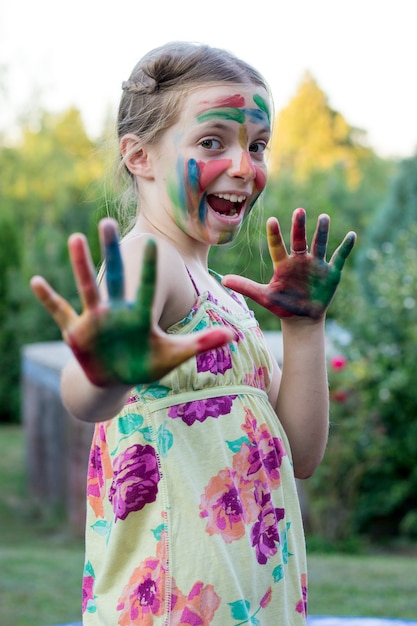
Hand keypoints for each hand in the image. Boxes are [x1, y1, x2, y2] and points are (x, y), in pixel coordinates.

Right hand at [30, 218, 234, 386]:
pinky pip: (60, 312)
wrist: (117, 379)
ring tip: (75, 238)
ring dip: (81, 265)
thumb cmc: (145, 364)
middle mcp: (117, 310)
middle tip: (106, 222)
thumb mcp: (174, 355)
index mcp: (140, 314)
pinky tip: (35, 281)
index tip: (151, 242)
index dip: (148, 268)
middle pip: (114, 276)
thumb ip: (201, 344)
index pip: (145, 286)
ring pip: (87, 288)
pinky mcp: (77, 332)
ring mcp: (96, 319)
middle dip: (111, 252)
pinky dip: (48, 298)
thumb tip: (236, 335)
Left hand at [222, 208, 355, 319]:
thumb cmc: (281, 306)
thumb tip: (223, 280)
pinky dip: (346, 247)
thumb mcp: (263, 297)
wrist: (302, 318)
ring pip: (320, 244)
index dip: (275, 234)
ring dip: (322, 231)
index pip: (277, 246)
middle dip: (299, 227)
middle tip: (299, 211)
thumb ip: (245, 286)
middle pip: (299, 240)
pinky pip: (339, 257)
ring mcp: (316, 264)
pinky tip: (352, 235)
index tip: (271, 220)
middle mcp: (300, 260)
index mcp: (283, 264)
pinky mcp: (331, 272)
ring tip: (323, 217)